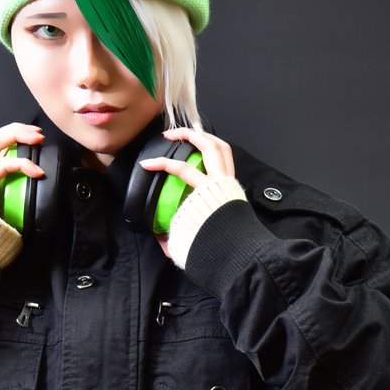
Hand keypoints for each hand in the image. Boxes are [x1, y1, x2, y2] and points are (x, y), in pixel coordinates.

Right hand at [0, 123, 45, 207]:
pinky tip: (35, 170)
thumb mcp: (2, 199)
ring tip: (37, 140)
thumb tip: (37, 185)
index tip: (34, 133)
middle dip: (17, 129)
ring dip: (16, 136)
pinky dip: (20, 164)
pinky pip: (1, 166)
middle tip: (38, 133)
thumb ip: (12, 187)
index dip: (14, 133)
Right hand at [138, 128, 236, 257]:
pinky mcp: (234, 186)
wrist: (242, 254)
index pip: (181, 169)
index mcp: (207, 192)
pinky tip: (207, 151)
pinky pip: (227, 159)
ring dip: (206, 137)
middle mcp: (220, 182)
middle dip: (188, 135)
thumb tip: (158, 239)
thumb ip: (170, 239)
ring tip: (192, 135)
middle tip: (171, 135)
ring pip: (222, 147)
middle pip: (208, 146)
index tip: (146, 164)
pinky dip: (217, 150)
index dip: (161, 163)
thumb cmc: (218, 244)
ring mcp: (229, 181)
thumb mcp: (187, 242)